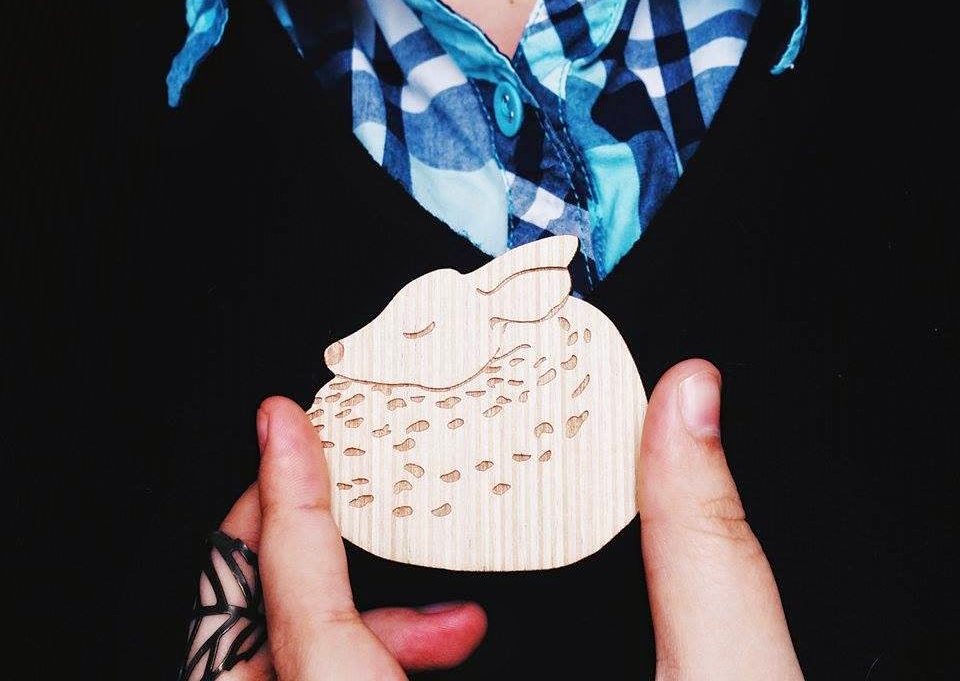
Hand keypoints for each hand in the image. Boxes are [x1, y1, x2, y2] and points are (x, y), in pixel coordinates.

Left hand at [182, 399, 487, 680]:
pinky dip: (414, 639)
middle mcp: (254, 678)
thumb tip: (280, 436)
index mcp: (219, 670)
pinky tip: (452, 636)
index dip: (284, 491)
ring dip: (408, 610)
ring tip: (455, 622)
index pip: (234, 549)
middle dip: (365, 558)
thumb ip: (300, 546)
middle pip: (294, 582)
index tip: (320, 433)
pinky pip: (370, 646)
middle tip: (400, 524)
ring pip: (341, 618)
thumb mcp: (325, 650)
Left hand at [185, 358, 800, 678]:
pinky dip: (352, 677)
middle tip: (328, 490)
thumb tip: (689, 405)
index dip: (289, 510)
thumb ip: (701, 541)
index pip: (311, 633)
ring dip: (323, 632)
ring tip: (444, 621)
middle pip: (245, 674)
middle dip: (280, 561)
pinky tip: (450, 672)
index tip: (281, 427)